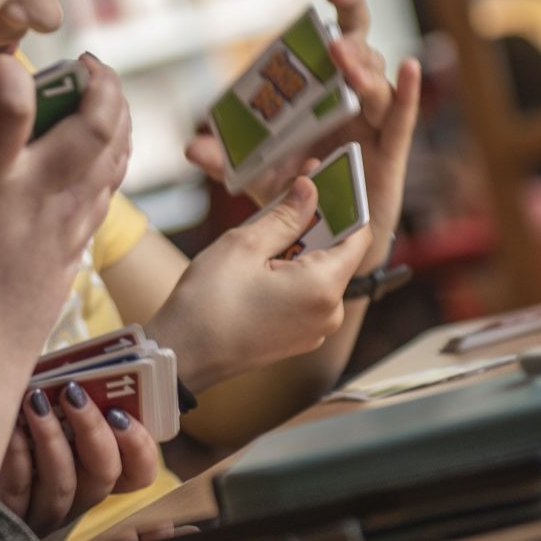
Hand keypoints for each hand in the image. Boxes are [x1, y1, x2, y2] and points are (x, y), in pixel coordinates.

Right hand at [0, 54, 130, 490]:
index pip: (13, 109)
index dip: (10, 73)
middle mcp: (35, 196)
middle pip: (94, 124)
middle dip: (100, 82)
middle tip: (84, 65)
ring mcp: (65, 220)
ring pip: (115, 152)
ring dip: (117, 113)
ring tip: (100, 93)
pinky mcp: (80, 242)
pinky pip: (111, 185)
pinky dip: (114, 154)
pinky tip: (103, 143)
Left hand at [0, 380, 161, 535]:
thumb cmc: (9, 408)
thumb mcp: (44, 397)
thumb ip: (69, 386)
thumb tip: (78, 364)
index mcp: (94, 471)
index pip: (138, 473)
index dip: (139, 447)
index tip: (119, 412)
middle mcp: (74, 499)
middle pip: (102, 478)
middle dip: (93, 432)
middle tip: (73, 393)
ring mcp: (39, 514)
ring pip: (61, 489)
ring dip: (52, 439)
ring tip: (34, 400)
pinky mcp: (3, 519)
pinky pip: (17, 493)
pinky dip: (16, 456)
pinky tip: (8, 426)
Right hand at [147, 171, 371, 393]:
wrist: (181, 356)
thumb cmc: (207, 304)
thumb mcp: (245, 245)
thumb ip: (285, 215)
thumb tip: (310, 190)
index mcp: (323, 288)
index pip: (358, 235)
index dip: (343, 205)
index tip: (324, 183)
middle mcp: (330, 314)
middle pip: (336, 254)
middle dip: (313, 226)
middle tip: (283, 203)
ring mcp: (315, 330)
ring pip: (318, 274)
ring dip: (297, 250)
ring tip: (259, 243)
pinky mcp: (298, 338)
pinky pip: (306, 295)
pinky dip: (291, 275)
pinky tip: (258, 268)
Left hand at [188, 0, 421, 277]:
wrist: (323, 241)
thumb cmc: (297, 195)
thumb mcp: (257, 174)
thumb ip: (226, 159)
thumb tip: (192, 146)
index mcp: (327, 91)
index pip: (338, 38)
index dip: (343, 7)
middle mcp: (355, 99)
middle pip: (364, 48)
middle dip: (353, 28)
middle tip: (334, 19)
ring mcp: (374, 124)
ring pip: (377, 85)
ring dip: (361, 68)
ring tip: (344, 60)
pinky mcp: (390, 152)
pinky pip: (401, 118)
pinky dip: (408, 93)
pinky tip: (410, 68)